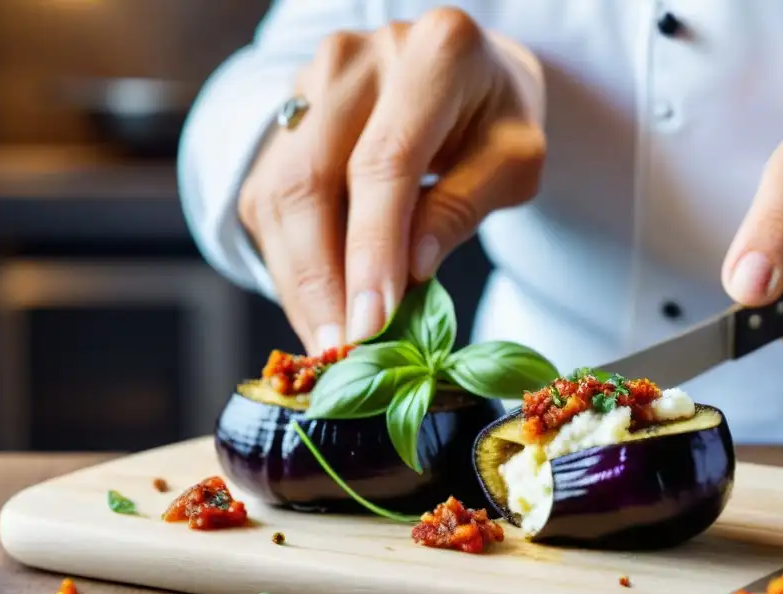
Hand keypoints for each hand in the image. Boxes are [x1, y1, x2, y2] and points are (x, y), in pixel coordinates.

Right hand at [238, 8, 545, 353]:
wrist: (461, 71)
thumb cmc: (494, 118)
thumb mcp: (514, 160)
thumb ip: (464, 206)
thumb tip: (410, 271)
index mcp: (431, 54)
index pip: (386, 163)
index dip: (372, 251)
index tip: (371, 324)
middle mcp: (355, 58)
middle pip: (310, 181)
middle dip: (321, 280)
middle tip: (341, 352)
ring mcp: (308, 84)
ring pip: (278, 197)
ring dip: (299, 282)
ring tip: (329, 344)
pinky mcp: (283, 122)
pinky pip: (268, 203)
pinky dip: (290, 265)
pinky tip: (317, 308)